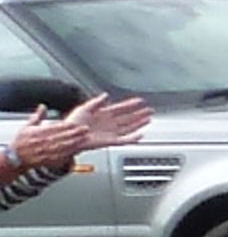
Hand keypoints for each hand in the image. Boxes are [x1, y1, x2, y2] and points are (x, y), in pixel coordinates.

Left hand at [18, 92, 153, 173]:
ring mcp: (110, 132)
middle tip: (149, 110)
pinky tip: (140, 135)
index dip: (131, 105)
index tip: (140, 101)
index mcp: (103, 114)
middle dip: (139, 114)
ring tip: (148, 120)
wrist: (68, 135)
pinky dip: (133, 139)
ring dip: (139, 124)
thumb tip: (105, 95)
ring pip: (129, 127)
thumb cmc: (72, 123)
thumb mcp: (84, 108)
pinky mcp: (110, 141)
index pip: (121, 108)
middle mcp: (109, 123)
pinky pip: (124, 140)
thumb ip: (96, 102)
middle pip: (128, 118)